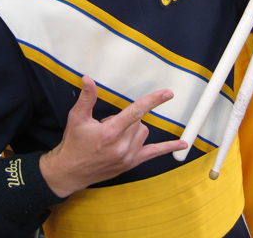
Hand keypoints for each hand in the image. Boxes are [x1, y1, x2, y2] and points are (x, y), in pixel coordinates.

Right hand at [39, 76, 186, 197]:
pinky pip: (153, 153)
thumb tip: (88, 79)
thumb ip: (86, 98)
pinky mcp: (131, 163)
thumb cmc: (73, 144)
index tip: (167, 93)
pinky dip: (168, 147)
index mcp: (110, 133)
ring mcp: (128, 156)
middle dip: (127, 118)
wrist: (69, 172)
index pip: (135, 112)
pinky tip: (183, 145)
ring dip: (134, 129)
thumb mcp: (76, 118)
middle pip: (139, 121)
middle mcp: (122, 146)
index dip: (152, 101)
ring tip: (114, 135)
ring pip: (144, 133)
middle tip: (107, 125)